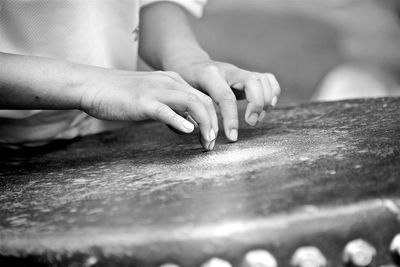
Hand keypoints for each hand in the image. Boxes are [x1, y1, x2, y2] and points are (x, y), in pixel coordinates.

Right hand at [79, 69, 217, 149]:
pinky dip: (180, 121)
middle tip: (212, 143)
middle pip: (203, 101)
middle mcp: (169, 82)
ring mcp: (156, 90)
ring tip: (207, 141)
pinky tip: (188, 131)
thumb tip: (186, 125)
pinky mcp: (143, 101)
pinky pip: (166, 110)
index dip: (213, 118)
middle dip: (214, 123)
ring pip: (192, 103)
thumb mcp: (152, 99)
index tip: (212, 137)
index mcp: (172, 81)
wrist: (91, 85)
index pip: (203, 98)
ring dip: (205, 124)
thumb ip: (171, 109)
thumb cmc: (120, 95)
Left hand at [166, 60, 280, 141]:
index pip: (226, 97)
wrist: (190, 63)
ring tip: (257, 118)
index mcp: (210, 75)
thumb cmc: (185, 82)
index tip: (232, 137)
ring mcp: (240, 71)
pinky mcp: (248, 75)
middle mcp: (229, 70)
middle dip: (256, 105)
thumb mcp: (184, 95)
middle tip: (251, 123)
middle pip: (253, 83)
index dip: (231, 119)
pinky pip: (268, 79)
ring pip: (263, 79)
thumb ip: (193, 112)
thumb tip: (203, 135)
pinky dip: (273, 93)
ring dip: (265, 101)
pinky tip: (267, 107)